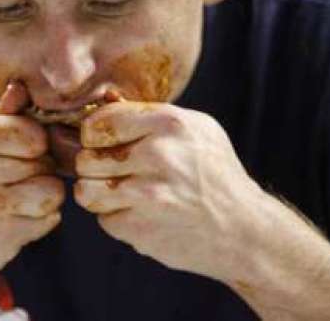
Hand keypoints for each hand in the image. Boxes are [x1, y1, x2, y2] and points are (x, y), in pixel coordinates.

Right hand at [0, 81, 63, 292]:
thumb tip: (21, 88)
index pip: (30, 131)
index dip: (34, 144)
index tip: (21, 156)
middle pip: (44, 160)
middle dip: (38, 172)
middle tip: (15, 185)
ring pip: (53, 189)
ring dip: (44, 198)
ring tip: (20, 202)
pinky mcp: (1, 235)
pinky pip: (50, 218)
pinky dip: (40, 222)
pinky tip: (15, 223)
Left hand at [74, 101, 263, 281]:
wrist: (243, 229)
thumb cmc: (214, 173)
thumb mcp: (195, 129)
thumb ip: (149, 115)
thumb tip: (104, 100)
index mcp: (169, 123)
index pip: (99, 123)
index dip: (94, 135)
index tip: (103, 143)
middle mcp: (158, 154)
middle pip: (86, 159)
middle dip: (95, 167)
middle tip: (117, 172)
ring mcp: (148, 194)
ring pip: (86, 191)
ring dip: (99, 195)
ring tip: (122, 193)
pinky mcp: (141, 227)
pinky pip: (104, 219)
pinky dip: (117, 219)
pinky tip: (142, 214)